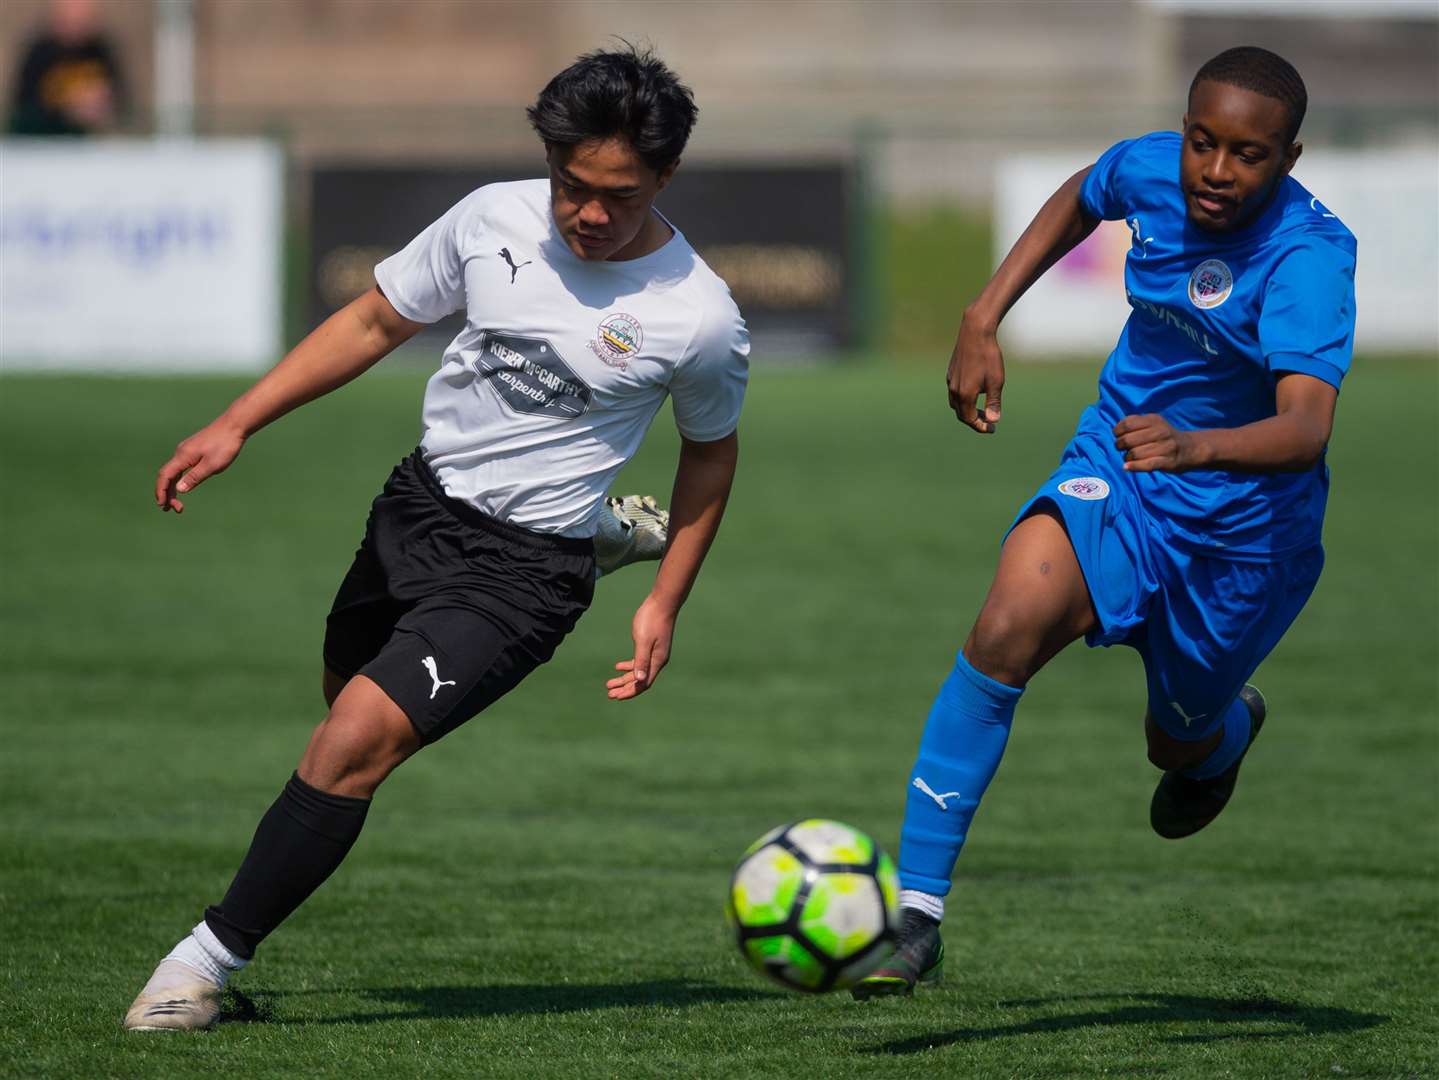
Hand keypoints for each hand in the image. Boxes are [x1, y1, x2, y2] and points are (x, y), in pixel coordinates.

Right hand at [155, 418, 246, 512]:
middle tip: (173, 509)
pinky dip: (180, 478)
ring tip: (177, 503)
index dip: (161, 491)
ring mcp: (186, 450)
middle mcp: (181, 452)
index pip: (165, 476)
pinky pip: (181, 467)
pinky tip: (184, 486)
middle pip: (167, 475)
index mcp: (182, 456)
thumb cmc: (225, 445)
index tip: (163, 505)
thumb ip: (194, 477)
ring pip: (174, 471)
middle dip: (167, 493)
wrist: (233, 426)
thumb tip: (179, 489)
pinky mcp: (193, 450)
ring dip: (173, 487)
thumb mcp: (212, 465)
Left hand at [607, 595, 675, 700]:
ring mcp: (654, 653)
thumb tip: (640, 680)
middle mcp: (657, 660)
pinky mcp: (651, 646)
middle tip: (609, 694)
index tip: (616, 696)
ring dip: (624, 678)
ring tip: (610, 683)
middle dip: (624, 688)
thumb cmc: (652, 620)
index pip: (643, 683)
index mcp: (657, 661)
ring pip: (638, 671)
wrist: (662, 603)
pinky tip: (618, 666)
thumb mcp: (643, 640)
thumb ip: (641, 660)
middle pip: (640, 680)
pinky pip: (639, 661)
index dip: (630, 692)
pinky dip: (628, 666)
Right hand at [946, 308, 1004, 433]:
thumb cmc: (988, 356)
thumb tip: (992, 421)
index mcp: (965, 395)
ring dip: (967, 410)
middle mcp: (954, 389)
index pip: (970, 419)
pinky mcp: (951, 372)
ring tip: (981, 409)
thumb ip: (993, 402)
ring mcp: (950, 380)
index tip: (992, 429)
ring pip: (956, 403)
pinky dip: (963, 398)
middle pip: (961, 413)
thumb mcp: (996, 381)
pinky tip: (975, 391)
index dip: (981, 426)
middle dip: (974, 420)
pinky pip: (954, 391)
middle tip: (988, 421)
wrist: (975, 332)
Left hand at [1113, 414, 1199, 471]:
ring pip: (1135, 453)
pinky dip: (1134, 467)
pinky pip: (1146, 465)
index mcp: (1154, 420)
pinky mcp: (1168, 462)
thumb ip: (1135, 423)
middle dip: (1120, 446)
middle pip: (1128, 440)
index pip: (1127, 424)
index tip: (1118, 436)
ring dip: (1127, 457)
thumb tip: (1116, 432)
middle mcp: (1160, 432)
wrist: (1190, 448)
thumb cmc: (1163, 436)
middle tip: (1122, 448)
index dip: (1117, 431)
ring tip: (1129, 457)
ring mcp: (1165, 447)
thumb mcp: (1152, 423)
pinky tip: (1127, 467)